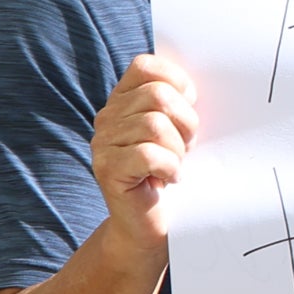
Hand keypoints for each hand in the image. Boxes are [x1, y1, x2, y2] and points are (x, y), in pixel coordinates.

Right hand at [90, 51, 199, 248]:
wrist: (150, 227)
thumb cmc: (170, 174)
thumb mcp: (178, 131)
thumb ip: (177, 102)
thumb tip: (191, 85)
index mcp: (122, 101)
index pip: (146, 67)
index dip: (176, 83)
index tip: (189, 109)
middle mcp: (107, 118)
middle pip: (157, 96)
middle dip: (185, 122)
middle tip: (185, 148)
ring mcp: (103, 144)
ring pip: (154, 125)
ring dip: (177, 149)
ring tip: (174, 165)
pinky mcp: (107, 170)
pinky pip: (148, 154)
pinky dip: (169, 167)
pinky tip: (169, 179)